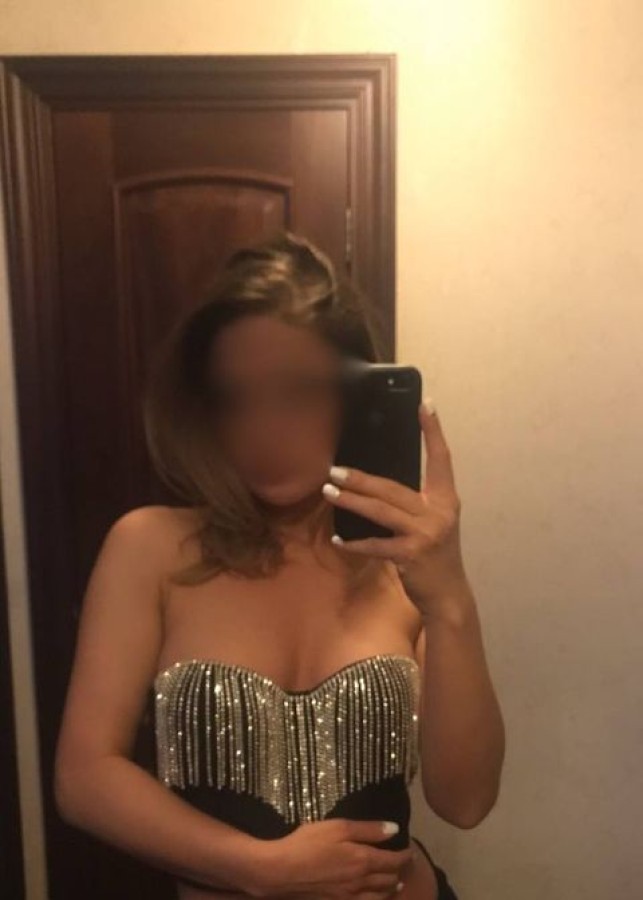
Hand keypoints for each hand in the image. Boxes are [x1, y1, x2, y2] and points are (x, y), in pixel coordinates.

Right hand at [254, 818, 412, 898]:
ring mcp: (349, 896)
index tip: (409, 850)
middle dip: (400, 871)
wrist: (283, 871)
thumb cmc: (309, 843)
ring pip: (379, 897)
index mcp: (364, 860)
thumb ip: (368, 830)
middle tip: (404, 864)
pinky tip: (374, 898)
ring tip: (397, 884)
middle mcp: (361, 882)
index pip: (393, 861)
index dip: (404, 856)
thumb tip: (394, 830)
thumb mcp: (339, 827)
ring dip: (391, 889)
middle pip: (389, 880)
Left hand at [322, 398, 467, 616]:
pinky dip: (356, 544)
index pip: (441, 458)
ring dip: (351, 501)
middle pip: (393, 488)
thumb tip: (378, 484)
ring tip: (329, 492)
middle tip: (334, 469)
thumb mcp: (434, 523)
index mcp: (445, 499)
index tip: (424, 403)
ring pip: (381, 511)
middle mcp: (438, 512)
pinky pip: (376, 545)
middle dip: (361, 478)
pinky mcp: (410, 554)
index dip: (433, 431)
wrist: (448, 594)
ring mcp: (424, 533)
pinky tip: (339, 541)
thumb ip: (415, 503)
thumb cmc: (436, 554)